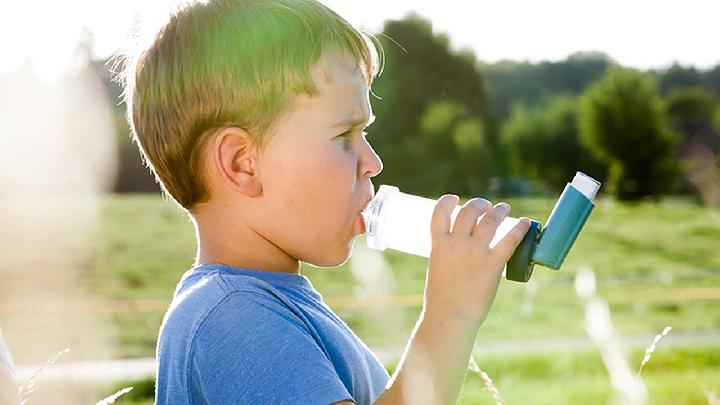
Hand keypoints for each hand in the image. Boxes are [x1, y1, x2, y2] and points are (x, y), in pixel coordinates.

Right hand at [423, 195, 530, 328]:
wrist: (450, 317)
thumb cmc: (441, 300)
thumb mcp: (438, 270)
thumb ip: (447, 256)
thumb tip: (461, 253)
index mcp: (439, 244)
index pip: (440, 212)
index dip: (448, 201)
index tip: (455, 199)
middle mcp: (457, 242)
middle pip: (469, 211)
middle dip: (479, 204)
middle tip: (486, 206)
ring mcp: (475, 251)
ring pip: (490, 220)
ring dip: (498, 211)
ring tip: (504, 208)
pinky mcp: (493, 263)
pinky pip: (510, 240)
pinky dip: (520, 228)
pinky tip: (526, 223)